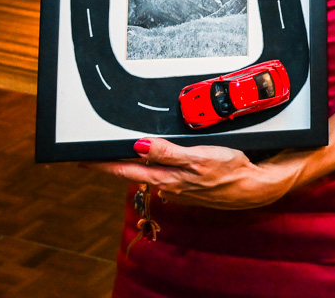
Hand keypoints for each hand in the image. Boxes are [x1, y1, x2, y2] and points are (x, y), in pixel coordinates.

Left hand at [86, 137, 302, 209]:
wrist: (253, 186)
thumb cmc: (229, 171)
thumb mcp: (198, 157)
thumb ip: (168, 152)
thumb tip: (139, 146)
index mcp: (167, 177)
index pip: (126, 169)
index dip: (103, 164)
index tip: (81, 159)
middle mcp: (168, 183)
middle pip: (134, 171)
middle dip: (114, 163)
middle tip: (93, 154)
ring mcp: (179, 184)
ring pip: (150, 172)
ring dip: (134, 163)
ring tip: (120, 153)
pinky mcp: (190, 182)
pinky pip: (166, 171)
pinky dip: (157, 163)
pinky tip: (159, 158)